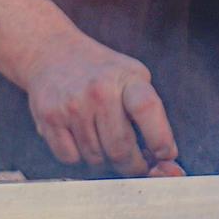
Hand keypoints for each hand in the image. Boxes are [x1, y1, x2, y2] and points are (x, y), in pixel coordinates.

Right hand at [22, 36, 176, 176]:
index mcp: (127, 78)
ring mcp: (72, 106)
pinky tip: (81, 136)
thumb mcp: (133, 78)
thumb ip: (152, 117)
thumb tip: (169, 161)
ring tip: (104, 140)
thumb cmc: (102, 72)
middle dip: (133, 166)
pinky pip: (70, 158)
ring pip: (96, 158)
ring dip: (105, 160)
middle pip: (121, 149)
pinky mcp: (49, 118)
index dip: (160, 138)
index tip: (165, 154)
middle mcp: (99, 91)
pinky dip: (79, 156)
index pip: (147, 109)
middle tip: (136, 163)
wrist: (52, 53)